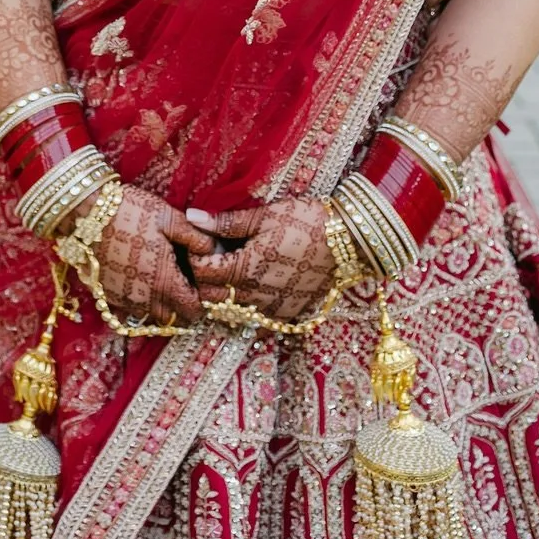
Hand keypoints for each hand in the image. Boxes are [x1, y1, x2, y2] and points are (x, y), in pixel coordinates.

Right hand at [92, 187, 214, 329]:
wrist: (86, 212)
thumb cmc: (132, 211)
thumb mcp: (169, 218)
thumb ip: (195, 237)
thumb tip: (214, 251)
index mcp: (164, 282)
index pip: (192, 312)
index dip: (201, 301)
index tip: (200, 283)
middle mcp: (145, 300)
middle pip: (173, 319)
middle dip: (183, 307)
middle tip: (185, 283)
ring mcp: (124, 300)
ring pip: (152, 315)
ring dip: (162, 304)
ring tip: (163, 278)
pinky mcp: (108, 295)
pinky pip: (132, 309)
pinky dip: (141, 300)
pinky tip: (141, 277)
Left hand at [188, 199, 335, 324]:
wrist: (346, 241)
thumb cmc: (303, 221)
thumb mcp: (263, 217)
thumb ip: (225, 223)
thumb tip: (192, 217)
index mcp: (244, 270)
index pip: (202, 273)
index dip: (196, 257)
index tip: (202, 243)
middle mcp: (254, 298)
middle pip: (211, 299)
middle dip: (205, 280)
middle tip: (213, 258)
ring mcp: (271, 311)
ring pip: (231, 313)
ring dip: (224, 296)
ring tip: (231, 272)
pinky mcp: (286, 316)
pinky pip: (254, 321)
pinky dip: (245, 308)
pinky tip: (251, 288)